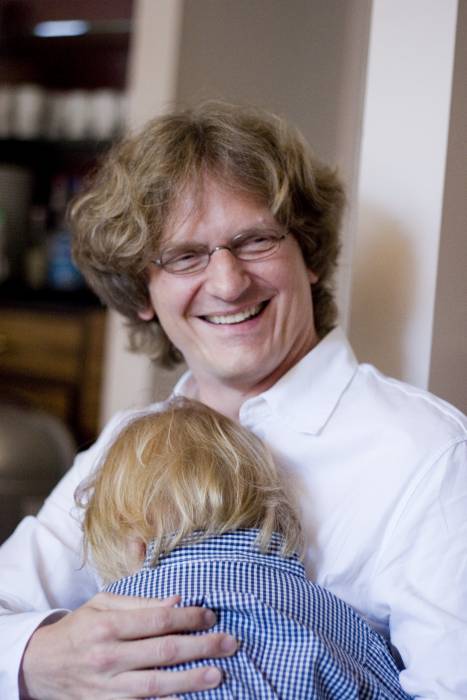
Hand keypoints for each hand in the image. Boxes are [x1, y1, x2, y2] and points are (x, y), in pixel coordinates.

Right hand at [20, 592, 237, 698]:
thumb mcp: (102, 605)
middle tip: (230, 643)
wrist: (39, 666)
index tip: (211, 615)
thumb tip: (177, 601)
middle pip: (163, 652)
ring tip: (218, 675)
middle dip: (201, 647)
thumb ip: (140, 603)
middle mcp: (109, 657)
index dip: (189, 618)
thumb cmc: (78, 629)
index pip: (158, 620)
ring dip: (191, 680)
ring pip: (156, 685)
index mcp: (109, 626)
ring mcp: (107, 688)